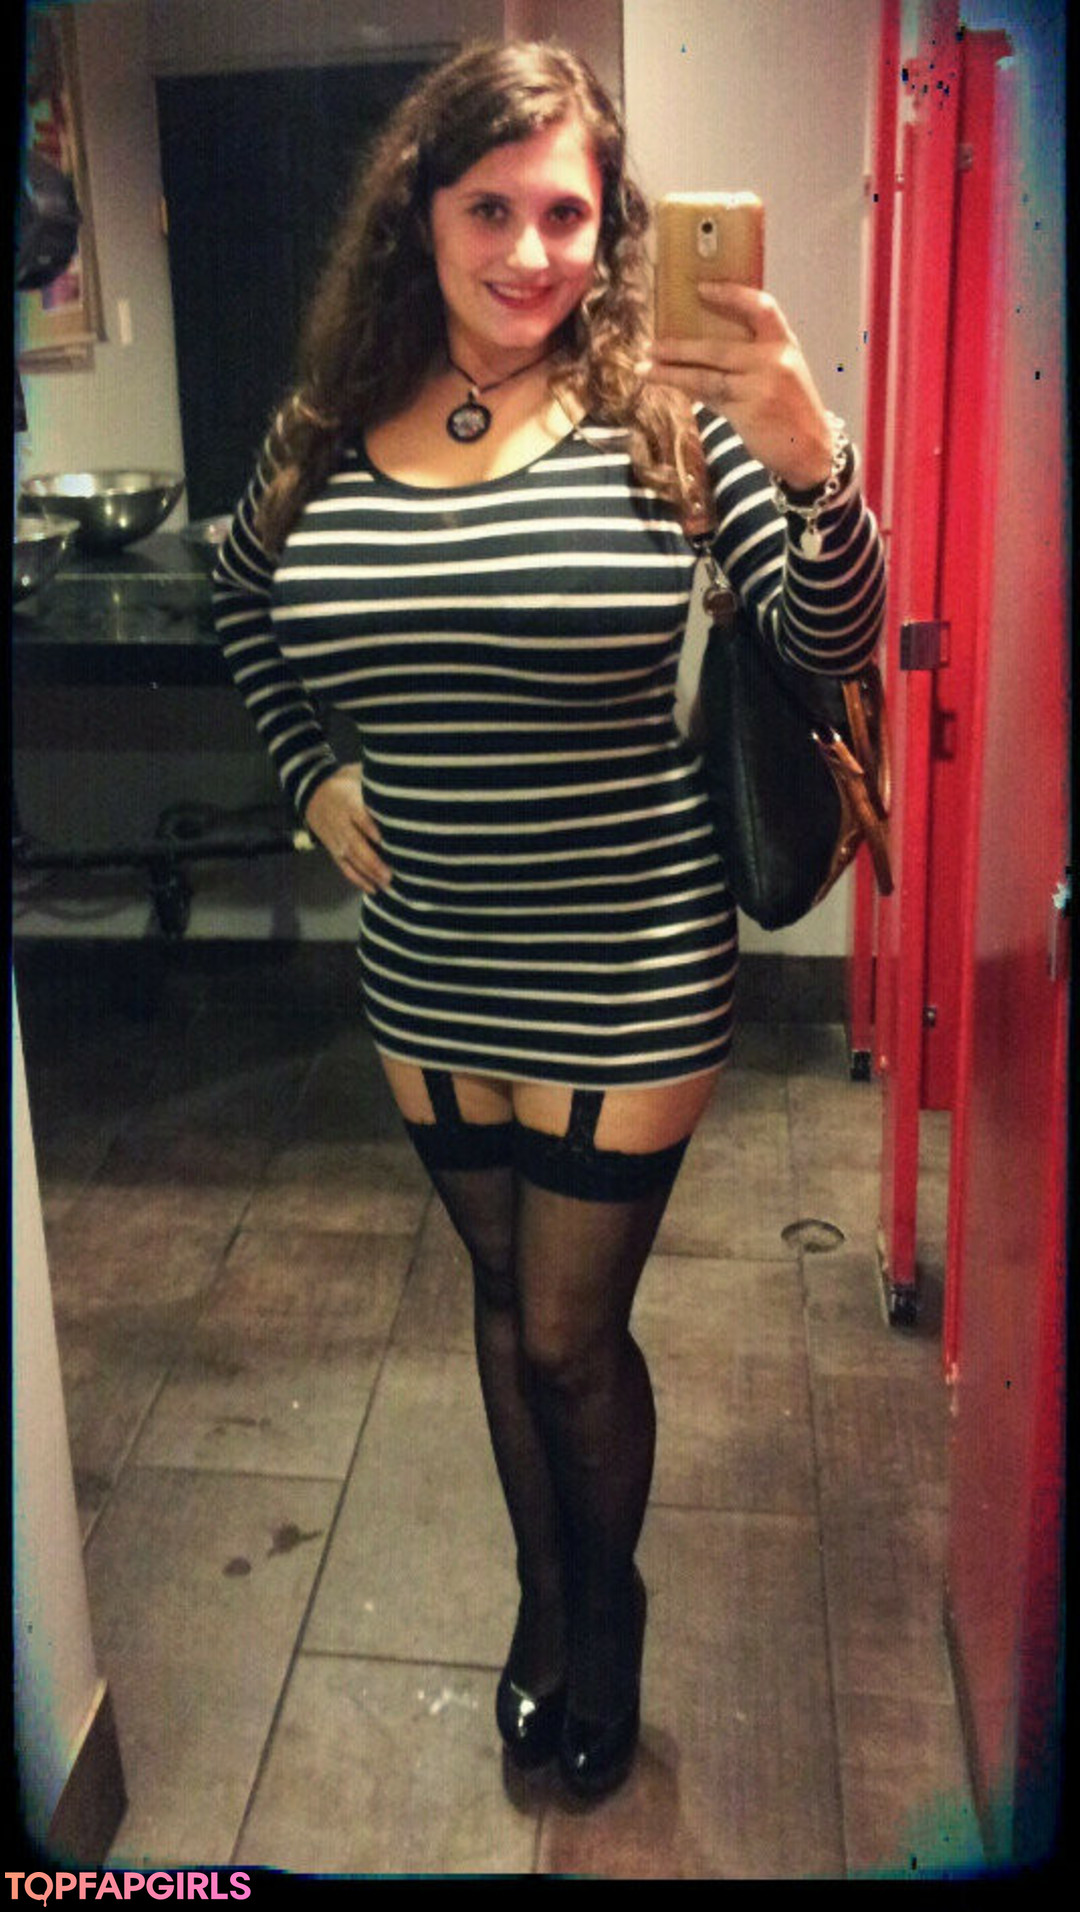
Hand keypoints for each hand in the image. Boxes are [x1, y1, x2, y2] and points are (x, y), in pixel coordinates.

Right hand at [304, 763, 390, 893]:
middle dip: (373, 861)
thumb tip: (401, 783)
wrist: (311, 790)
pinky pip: (344, 867)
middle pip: (355, 844)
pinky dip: (357, 879)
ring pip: (351, 859)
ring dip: (368, 873)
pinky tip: (373, 888)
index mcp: (347, 803)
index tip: (384, 840)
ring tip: (387, 884)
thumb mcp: (356, 774)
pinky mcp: (332, 849)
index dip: (370, 829)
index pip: (359, 818)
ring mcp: (335, 839)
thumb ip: (375, 782)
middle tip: (391, 874)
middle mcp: (340, 823)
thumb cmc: (344, 782)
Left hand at [649, 282, 833, 490]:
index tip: (702, 288)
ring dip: (672, 370)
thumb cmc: (792, 409)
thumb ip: (754, 356)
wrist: (813, 450)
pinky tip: (667, 384)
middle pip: (718, 347)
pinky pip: (709, 396)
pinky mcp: (748, 412)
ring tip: (645, 366)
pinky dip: (687, 389)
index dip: (732, 295)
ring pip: (706, 374)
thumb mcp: (782, 372)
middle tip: (651, 344)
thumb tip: (702, 346)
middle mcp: (774, 361)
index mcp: (786, 343)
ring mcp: (760, 387)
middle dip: (681, 346)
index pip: (761, 307)